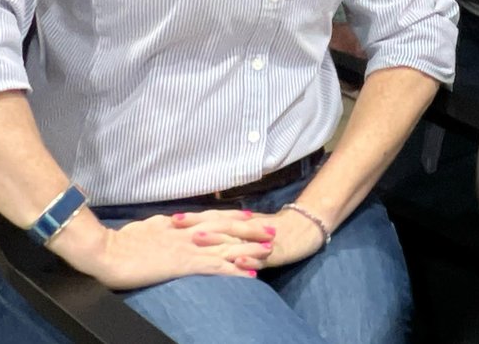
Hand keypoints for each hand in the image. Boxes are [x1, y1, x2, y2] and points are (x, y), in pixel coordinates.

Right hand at [54, 209, 274, 288]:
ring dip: (249, 247)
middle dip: (250, 230)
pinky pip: (215, 267)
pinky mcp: (183, 264)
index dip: (233, 217)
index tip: (251, 217)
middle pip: (226, 227)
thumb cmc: (120, 242)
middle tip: (272, 230)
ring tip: (270, 249)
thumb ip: (165, 226)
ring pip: (226, 245)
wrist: (105, 251)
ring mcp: (187, 247)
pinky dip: (234, 270)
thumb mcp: (148, 227)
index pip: (212, 217)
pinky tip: (249, 274)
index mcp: (178, 223)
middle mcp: (188, 232)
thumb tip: (174, 222)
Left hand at [170, 207, 325, 267]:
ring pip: (236, 239)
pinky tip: (237, 260)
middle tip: (176, 225)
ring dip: (217, 239)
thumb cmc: (275, 229)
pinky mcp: (275, 252)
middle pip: (220, 225)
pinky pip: (260, 257)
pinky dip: (248, 259)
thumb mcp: (250, 227)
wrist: (307, 228)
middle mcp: (248, 228)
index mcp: (241, 222)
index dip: (194, 218)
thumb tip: (202, 230)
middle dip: (198, 224)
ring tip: (198, 239)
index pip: (214, 217)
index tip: (172, 218)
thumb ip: (230, 228)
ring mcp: (260, 240)